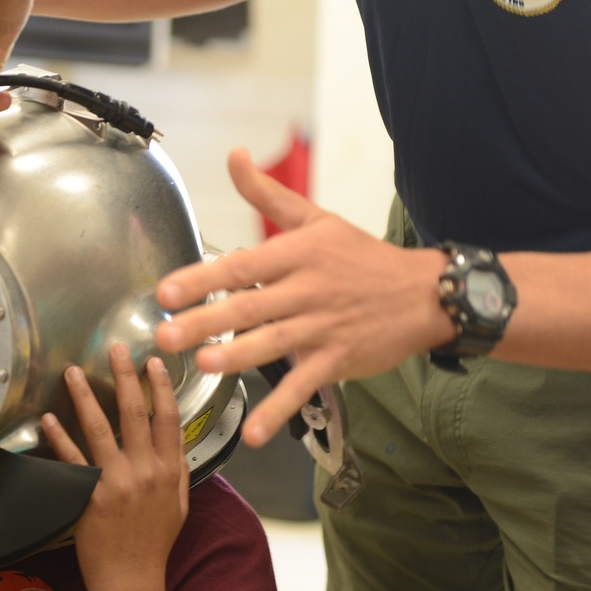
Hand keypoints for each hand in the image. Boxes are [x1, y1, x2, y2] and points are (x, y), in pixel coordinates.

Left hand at [42, 345, 187, 590]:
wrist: (131, 579)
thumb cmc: (154, 544)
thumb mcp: (179, 505)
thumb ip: (179, 471)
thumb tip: (178, 443)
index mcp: (169, 470)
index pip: (168, 418)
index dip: (161, 386)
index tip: (153, 362)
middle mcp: (144, 470)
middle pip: (134, 413)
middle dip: (125, 376)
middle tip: (115, 349)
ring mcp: (116, 481)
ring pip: (99, 427)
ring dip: (85, 396)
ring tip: (73, 372)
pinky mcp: (90, 494)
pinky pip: (72, 458)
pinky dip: (59, 436)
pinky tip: (48, 418)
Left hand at [155, 147, 454, 447]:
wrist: (424, 293)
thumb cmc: (361, 256)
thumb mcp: (316, 218)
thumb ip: (267, 195)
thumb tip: (233, 156)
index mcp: (297, 254)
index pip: (241, 266)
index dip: (202, 278)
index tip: (166, 291)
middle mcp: (306, 290)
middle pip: (250, 307)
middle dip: (206, 323)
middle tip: (167, 335)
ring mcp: (322, 328)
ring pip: (275, 344)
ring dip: (239, 358)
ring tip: (205, 367)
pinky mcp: (338, 360)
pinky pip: (305, 387)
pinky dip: (281, 412)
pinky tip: (255, 434)